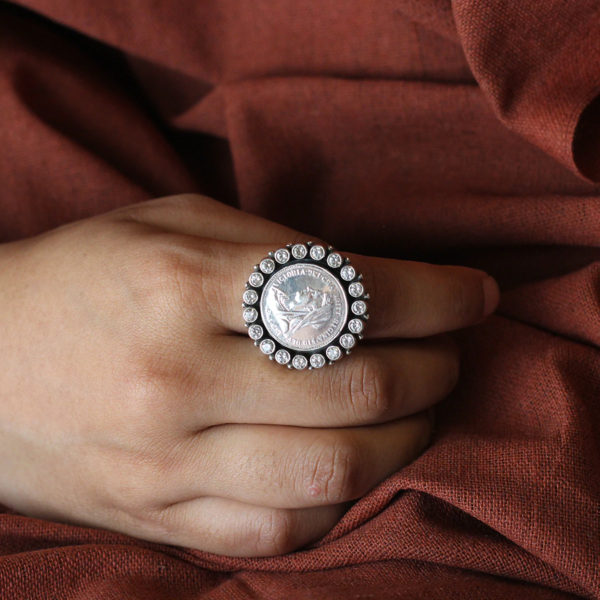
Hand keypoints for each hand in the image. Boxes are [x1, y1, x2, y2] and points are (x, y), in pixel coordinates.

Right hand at [0, 195, 498, 555]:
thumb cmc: (83, 277)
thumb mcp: (171, 227)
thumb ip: (274, 250)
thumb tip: (374, 286)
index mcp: (180, 284)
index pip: (348, 292)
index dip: (434, 295)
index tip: (474, 295)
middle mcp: (175, 379)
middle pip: (358, 389)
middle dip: (432, 368)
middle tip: (445, 352)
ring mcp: (167, 463)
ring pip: (334, 470)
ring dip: (406, 438)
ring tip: (417, 408)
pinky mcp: (160, 518)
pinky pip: (284, 529)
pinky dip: (344, 495)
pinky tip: (354, 461)